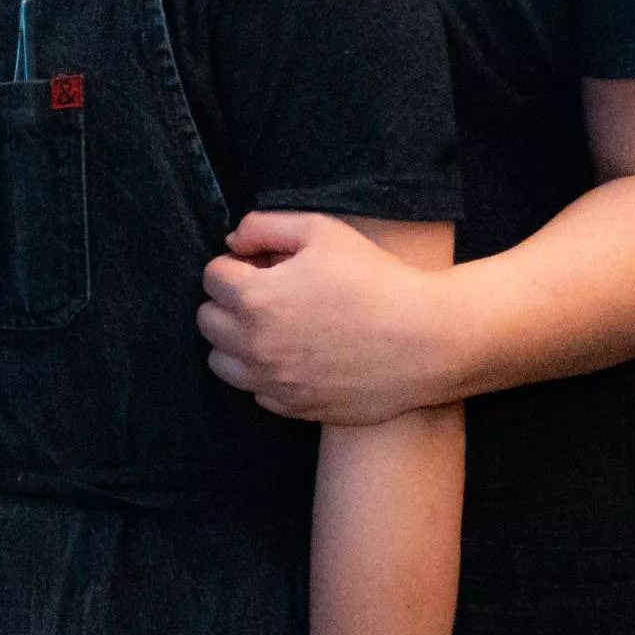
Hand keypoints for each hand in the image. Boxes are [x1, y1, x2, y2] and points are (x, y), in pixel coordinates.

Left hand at [199, 212, 459, 425]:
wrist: (426, 340)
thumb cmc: (377, 279)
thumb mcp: (322, 230)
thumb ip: (264, 226)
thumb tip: (233, 242)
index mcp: (254, 298)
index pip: (211, 278)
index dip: (235, 265)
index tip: (261, 265)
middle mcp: (253, 345)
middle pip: (207, 321)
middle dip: (227, 302)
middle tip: (264, 293)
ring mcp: (272, 382)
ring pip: (221, 363)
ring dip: (236, 342)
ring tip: (272, 327)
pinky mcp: (294, 408)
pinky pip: (256, 392)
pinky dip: (265, 374)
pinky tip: (295, 356)